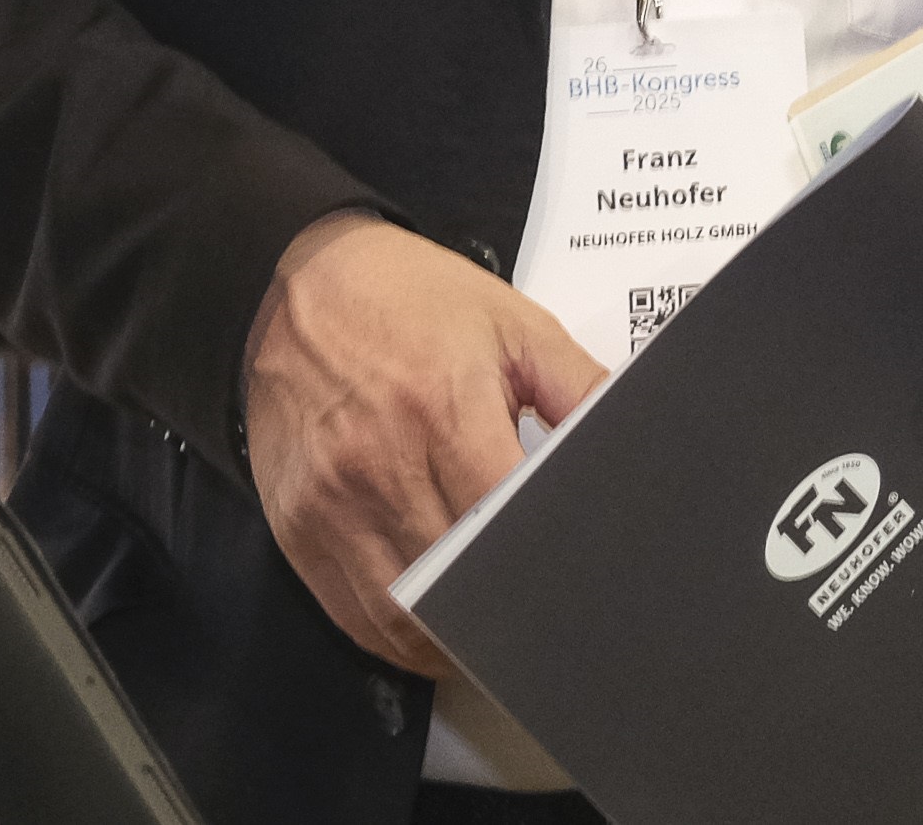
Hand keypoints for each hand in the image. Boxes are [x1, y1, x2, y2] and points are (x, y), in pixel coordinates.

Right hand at [242, 214, 605, 674]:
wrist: (295, 284)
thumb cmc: (406, 300)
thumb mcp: (512, 325)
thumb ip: (580, 389)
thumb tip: (627, 450)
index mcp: (443, 409)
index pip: (505, 523)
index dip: (545, 558)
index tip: (572, 574)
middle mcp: (380, 463)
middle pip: (455, 581)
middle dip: (505, 602)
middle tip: (541, 609)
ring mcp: (331, 503)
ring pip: (403, 619)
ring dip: (452, 638)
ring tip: (490, 629)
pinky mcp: (296, 526)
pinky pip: (351, 615)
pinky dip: (396, 637)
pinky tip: (430, 629)